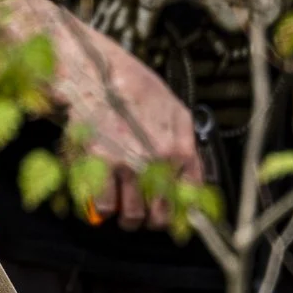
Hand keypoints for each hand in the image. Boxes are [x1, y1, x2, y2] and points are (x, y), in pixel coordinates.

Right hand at [47, 17, 201, 231]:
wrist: (97, 72)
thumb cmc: (135, 89)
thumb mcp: (176, 111)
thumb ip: (188, 146)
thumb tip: (194, 182)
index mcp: (180, 150)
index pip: (188, 202)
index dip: (178, 216)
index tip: (168, 217)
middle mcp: (158, 161)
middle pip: (160, 217)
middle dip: (149, 220)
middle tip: (140, 212)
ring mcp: (129, 165)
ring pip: (131, 217)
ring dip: (125, 218)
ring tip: (120, 207)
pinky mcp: (100, 165)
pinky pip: (104, 207)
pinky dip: (102, 208)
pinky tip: (102, 195)